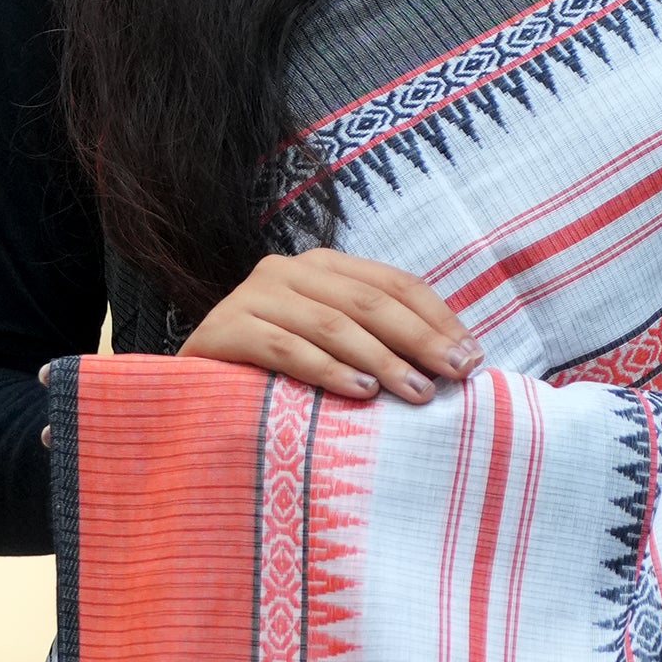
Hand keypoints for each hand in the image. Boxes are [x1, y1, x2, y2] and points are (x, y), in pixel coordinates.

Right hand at [183, 249, 481, 404]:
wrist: (189, 394)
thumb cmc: (275, 378)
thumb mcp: (332, 351)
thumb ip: (378, 343)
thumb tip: (454, 361)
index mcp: (323, 267)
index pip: (394, 284)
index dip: (437, 319)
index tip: (472, 358)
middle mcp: (288, 271)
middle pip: (369, 302)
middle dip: (419, 340)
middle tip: (455, 376)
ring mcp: (253, 296)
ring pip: (332, 324)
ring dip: (381, 359)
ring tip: (416, 393)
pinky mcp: (225, 328)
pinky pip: (286, 348)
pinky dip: (327, 370)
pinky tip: (360, 393)